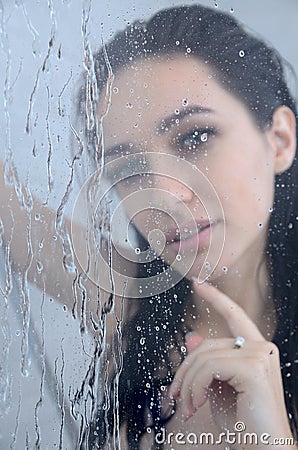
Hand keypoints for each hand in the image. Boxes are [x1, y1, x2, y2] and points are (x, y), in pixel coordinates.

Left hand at [168, 282, 294, 446]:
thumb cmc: (243, 424)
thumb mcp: (218, 389)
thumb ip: (208, 363)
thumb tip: (192, 337)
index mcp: (255, 350)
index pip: (234, 316)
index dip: (216, 298)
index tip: (198, 283)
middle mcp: (261, 348)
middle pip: (206, 345)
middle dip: (184, 370)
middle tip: (175, 396)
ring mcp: (259, 355)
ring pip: (203, 357)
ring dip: (187, 384)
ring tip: (187, 407)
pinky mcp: (253, 367)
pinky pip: (208, 368)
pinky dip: (195, 387)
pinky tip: (197, 404)